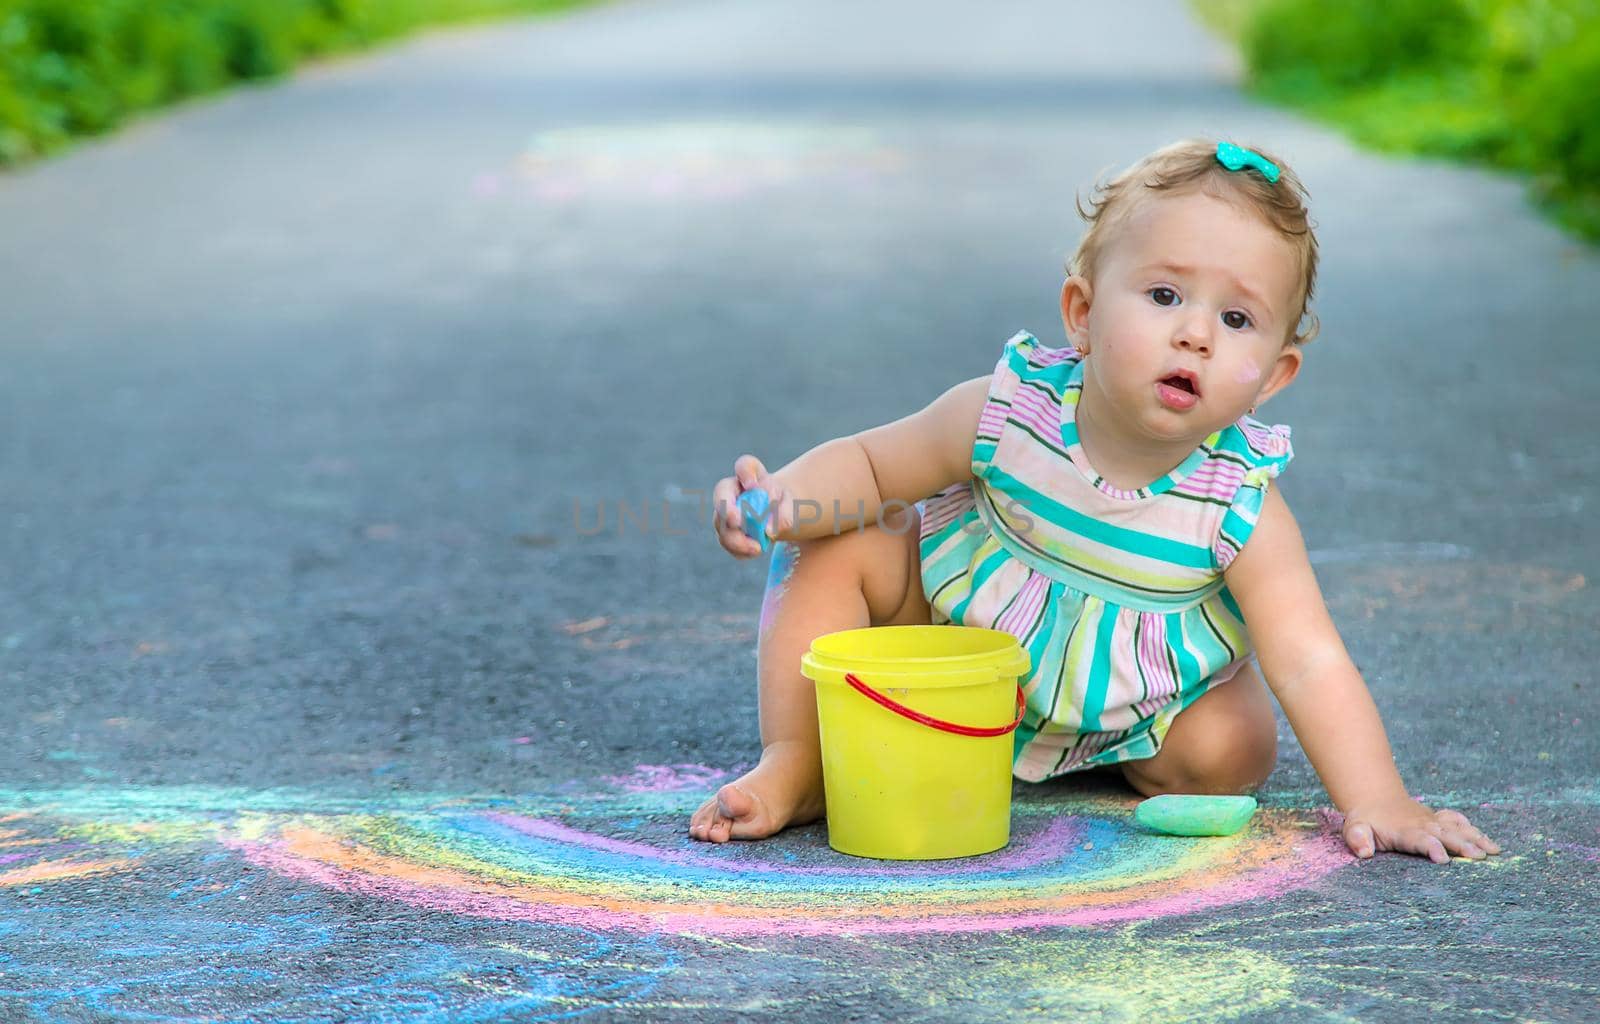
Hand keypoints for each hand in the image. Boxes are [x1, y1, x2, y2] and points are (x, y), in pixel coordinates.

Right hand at [710, 454, 795, 558]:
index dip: (746, 473)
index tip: (754, 485)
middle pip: (721, 496)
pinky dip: (740, 551)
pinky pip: (728, 543)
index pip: (744, 466)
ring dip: (736, 538)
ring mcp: (724, 514)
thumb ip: (784, 513)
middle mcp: (731, 492)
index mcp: (749, 475)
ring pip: (722, 525)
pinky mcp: (727, 533)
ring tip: (757, 548)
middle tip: (738, 521)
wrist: (777, 513)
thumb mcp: (791, 504)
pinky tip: (755, 551)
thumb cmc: (782, 502)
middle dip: (726, 509)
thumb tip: (769, 530)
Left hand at [1340, 795, 1502, 862]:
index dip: (1431, 847)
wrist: (1374, 799)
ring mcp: (1433, 821)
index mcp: (1403, 831)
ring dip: (1475, 838)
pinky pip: (1458, 822)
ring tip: (1494, 851)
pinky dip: (1474, 830)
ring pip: (1457, 828)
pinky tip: (1490, 843)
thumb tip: (1364, 852)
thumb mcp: (1354, 829)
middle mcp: (1422, 824)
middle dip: (1462, 845)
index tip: (1443, 859)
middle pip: (1445, 835)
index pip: (1419, 839)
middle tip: (1479, 857)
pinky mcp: (1440, 819)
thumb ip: (1357, 839)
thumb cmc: (1365, 821)